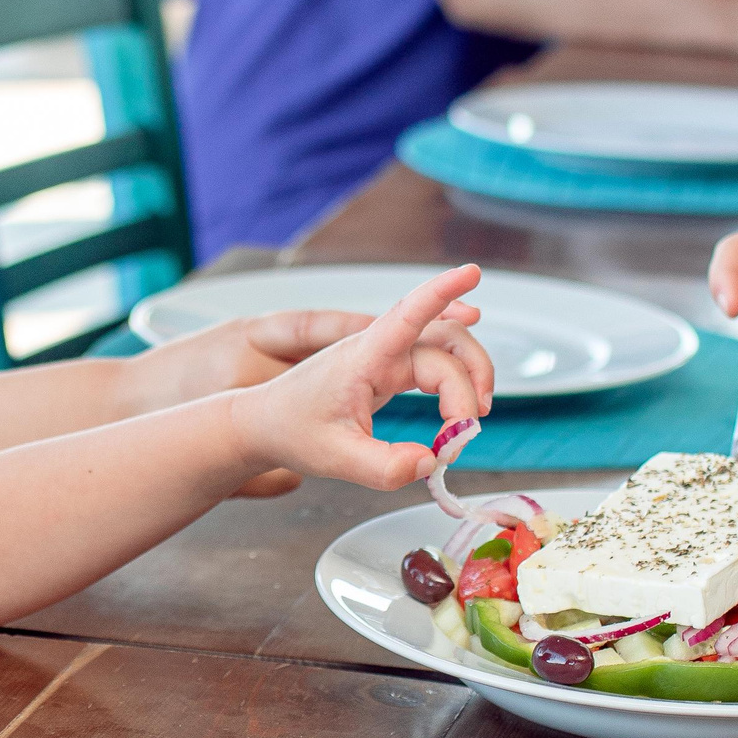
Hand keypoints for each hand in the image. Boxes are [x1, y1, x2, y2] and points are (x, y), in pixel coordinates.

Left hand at [228, 266, 492, 489]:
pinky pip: (435, 365)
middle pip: (446, 341)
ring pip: (446, 352)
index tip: (472, 271)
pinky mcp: (389, 372)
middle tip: (467, 431)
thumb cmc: (290, 430)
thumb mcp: (334, 458)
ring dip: (469, 380)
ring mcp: (386, 358)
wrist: (266, 424)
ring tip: (464, 428)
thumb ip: (384, 467)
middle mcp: (378, 349)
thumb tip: (430, 462)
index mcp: (362, 357)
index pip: (408, 314)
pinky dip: (454, 385)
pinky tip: (459, 410)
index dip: (441, 291)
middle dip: (472, 376)